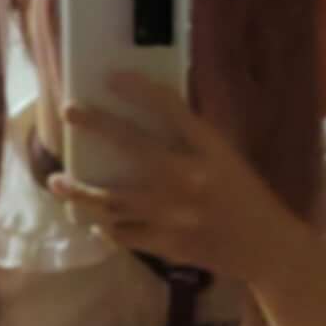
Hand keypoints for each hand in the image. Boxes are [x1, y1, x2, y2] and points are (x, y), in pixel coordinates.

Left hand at [57, 83, 325, 325]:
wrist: (268, 249)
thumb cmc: (247, 197)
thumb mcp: (228, 159)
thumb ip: (194, 140)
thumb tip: (154, 113)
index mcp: (210, 151)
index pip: (171, 109)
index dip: (139, 90)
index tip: (112, 77)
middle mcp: (189, 177)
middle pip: (133, 146)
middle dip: (98, 125)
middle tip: (69, 111)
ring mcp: (174, 214)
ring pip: (114, 200)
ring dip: (81, 192)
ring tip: (56, 182)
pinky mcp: (167, 244)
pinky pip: (124, 234)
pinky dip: (106, 227)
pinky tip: (94, 222)